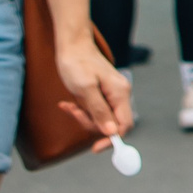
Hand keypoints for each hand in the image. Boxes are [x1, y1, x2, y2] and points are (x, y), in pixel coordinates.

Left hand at [52, 26, 132, 151]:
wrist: (72, 44)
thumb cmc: (77, 63)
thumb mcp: (85, 89)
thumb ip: (99, 111)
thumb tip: (112, 132)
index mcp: (120, 93)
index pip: (124, 125)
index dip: (111, 139)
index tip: (94, 148)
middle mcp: (119, 95)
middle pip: (111, 124)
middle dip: (91, 124)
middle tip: (74, 113)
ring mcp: (111, 94)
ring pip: (101, 118)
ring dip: (83, 117)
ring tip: (68, 105)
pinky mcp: (102, 93)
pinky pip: (95, 110)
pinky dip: (81, 110)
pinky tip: (68, 104)